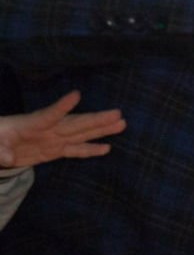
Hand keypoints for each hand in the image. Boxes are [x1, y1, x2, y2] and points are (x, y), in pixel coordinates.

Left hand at [0, 92, 125, 168]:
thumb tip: (9, 159)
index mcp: (30, 125)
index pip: (48, 115)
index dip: (61, 106)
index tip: (76, 95)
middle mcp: (47, 130)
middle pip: (75, 124)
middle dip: (95, 119)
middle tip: (118, 113)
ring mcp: (53, 140)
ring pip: (81, 134)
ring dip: (101, 130)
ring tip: (122, 124)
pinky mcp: (54, 150)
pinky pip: (75, 150)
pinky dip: (91, 149)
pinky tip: (107, 148)